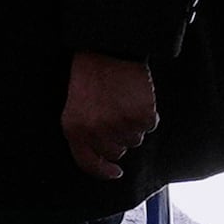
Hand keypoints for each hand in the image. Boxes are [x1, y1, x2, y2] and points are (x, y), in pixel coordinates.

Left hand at [61, 52, 157, 178]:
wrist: (107, 51)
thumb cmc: (89, 78)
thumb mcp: (73, 109)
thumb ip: (83, 136)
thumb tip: (104, 160)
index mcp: (75, 130)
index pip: (89, 163)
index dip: (103, 171)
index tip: (115, 172)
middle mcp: (97, 132)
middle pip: (116, 152)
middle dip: (118, 138)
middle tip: (115, 115)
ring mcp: (120, 125)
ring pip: (134, 140)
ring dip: (132, 125)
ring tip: (123, 102)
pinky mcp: (142, 115)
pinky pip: (150, 126)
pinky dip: (147, 115)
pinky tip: (137, 98)